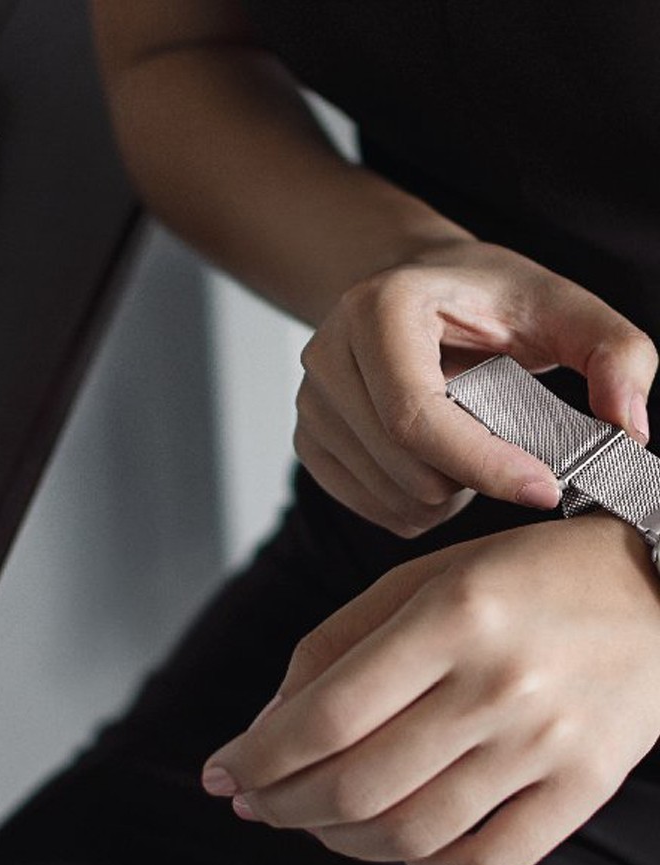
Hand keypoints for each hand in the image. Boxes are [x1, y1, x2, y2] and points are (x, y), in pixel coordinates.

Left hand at [201, 515, 659, 864]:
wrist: (657, 590)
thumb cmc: (520, 577)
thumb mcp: (419, 579)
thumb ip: (334, 645)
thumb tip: (267, 725)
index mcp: (451, 616)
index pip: (326, 715)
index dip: (258, 755)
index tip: (220, 772)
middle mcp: (499, 685)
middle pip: (357, 783)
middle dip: (281, 803)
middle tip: (252, 800)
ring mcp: (547, 745)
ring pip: (411, 832)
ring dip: (336, 838)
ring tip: (309, 818)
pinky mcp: (583, 789)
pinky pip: (484, 864)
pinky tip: (391, 842)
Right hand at [295, 240, 657, 535]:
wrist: (411, 287)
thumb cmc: (482, 298)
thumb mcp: (560, 305)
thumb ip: (616, 352)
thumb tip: (628, 429)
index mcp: (379, 310)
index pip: (417, 415)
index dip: (484, 462)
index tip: (546, 488)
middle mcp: (327, 356)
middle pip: (406, 467)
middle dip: (474, 477)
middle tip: (511, 446)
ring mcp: (309, 403)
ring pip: (391, 497)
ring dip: (448, 494)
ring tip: (469, 447)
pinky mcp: (308, 440)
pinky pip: (371, 507)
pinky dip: (417, 505)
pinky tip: (437, 463)